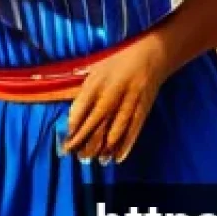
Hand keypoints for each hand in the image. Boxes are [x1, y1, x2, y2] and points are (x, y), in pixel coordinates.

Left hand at [64, 36, 168, 163]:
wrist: (150, 56)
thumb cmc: (118, 62)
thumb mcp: (96, 70)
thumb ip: (85, 91)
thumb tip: (74, 114)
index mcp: (98, 81)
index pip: (81, 107)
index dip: (73, 125)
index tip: (66, 138)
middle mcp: (112, 93)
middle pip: (95, 122)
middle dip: (83, 140)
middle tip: (73, 154)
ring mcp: (129, 102)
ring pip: (113, 130)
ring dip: (101, 147)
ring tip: (90, 159)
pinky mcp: (142, 110)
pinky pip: (132, 131)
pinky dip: (124, 146)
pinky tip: (115, 158)